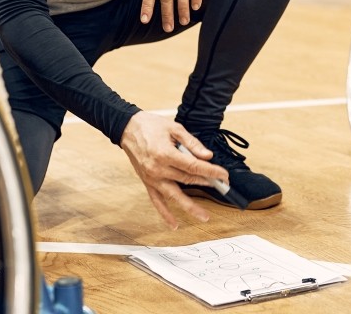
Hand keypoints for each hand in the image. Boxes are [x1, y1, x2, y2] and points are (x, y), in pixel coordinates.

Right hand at [119, 112, 229, 227]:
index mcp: (165, 154)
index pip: (194, 166)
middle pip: (187, 180)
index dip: (211, 172)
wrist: (127, 128)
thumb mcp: (174, 128)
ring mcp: (152, 178)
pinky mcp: (147, 183)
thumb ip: (192, 143)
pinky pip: (157, 202)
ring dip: (190, 207)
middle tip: (222, 186)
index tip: (223, 175)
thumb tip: (207, 156)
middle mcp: (158, 169)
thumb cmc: (150, 126)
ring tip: (204, 216)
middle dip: (207, 183)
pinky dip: (165, 214)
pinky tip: (174, 224)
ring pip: (174, 196)